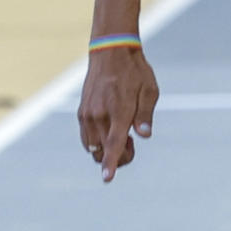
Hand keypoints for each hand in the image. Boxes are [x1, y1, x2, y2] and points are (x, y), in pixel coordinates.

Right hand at [78, 47, 158, 181]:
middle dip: (117, 157)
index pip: (114, 143)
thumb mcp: (149, 90)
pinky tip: (109, 130)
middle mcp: (99, 115)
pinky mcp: (81, 112)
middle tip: (132, 142)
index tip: (107, 178)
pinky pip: (86, 138)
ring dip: (106, 150)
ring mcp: (87, 114)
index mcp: (118, 110)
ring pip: (92, 148)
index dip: (111, 163)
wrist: (111, 52)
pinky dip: (97, 142)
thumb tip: (144, 135)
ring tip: (121, 133)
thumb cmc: (135, 72)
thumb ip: (145, 115)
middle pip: (103, 152)